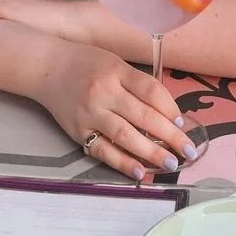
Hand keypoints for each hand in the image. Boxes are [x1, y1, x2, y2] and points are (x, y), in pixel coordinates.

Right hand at [39, 42, 197, 180]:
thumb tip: (167, 112)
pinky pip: (103, 151)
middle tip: (188, 150)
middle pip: (143, 116)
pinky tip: (140, 171)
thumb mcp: (115, 63)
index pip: (150, 91)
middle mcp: (104, 92)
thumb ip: (137, 84)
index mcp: (116, 71)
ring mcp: (90, 114)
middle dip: (169, 135)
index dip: (170, 108)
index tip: (182, 121)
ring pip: (125, 136)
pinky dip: (122, 163)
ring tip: (170, 163)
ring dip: (151, 152)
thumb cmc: (86, 63)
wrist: (47, 67)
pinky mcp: (78, 132)